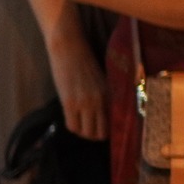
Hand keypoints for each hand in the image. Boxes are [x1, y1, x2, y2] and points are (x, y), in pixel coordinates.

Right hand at [46, 24, 107, 140]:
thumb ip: (106, 95)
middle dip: (95, 135)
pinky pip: (72, 126)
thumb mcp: (103, 79)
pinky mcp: (69, 102)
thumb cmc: (85, 62)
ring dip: (83, 132)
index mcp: (111, 94)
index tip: (102, 130)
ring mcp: (85, 103)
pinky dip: (73, 128)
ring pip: (86, 132)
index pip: (113, 123)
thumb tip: (107, 113)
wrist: (69, 48)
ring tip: (81, 126)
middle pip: (101, 132)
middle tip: (90, 131)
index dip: (108, 130)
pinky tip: (72, 120)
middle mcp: (100, 100)